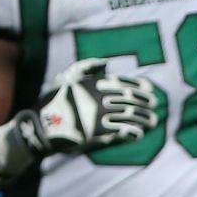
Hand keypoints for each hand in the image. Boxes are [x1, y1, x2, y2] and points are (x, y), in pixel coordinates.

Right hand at [22, 58, 160, 156]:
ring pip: (128, 115)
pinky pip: (121, 131)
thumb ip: (86, 67)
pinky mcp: (98, 132)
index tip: (150, 88)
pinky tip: (139, 134)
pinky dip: (132, 132)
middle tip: (155, 106)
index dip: (138, 85)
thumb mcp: (66, 78)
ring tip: (152, 121)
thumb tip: (106, 62)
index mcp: (92, 83)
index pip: (121, 82)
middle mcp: (98, 97)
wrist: (42, 127)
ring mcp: (99, 115)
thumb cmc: (54, 102)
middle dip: (144, 102)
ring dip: (143, 118)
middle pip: (129, 99)